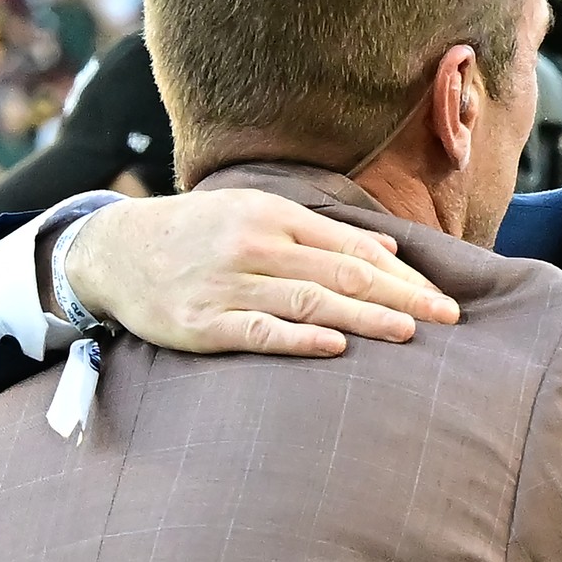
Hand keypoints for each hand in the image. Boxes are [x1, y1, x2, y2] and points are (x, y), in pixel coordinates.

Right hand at [64, 190, 460, 355]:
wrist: (114, 251)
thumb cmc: (199, 235)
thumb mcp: (257, 214)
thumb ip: (322, 232)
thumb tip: (387, 246)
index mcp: (274, 215)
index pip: (354, 247)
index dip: (403, 274)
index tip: (442, 297)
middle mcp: (255, 245)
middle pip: (342, 272)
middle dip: (401, 296)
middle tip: (448, 318)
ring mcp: (228, 284)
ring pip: (309, 300)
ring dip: (364, 316)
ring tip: (409, 333)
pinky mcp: (203, 323)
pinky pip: (259, 332)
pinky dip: (298, 338)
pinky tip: (335, 346)